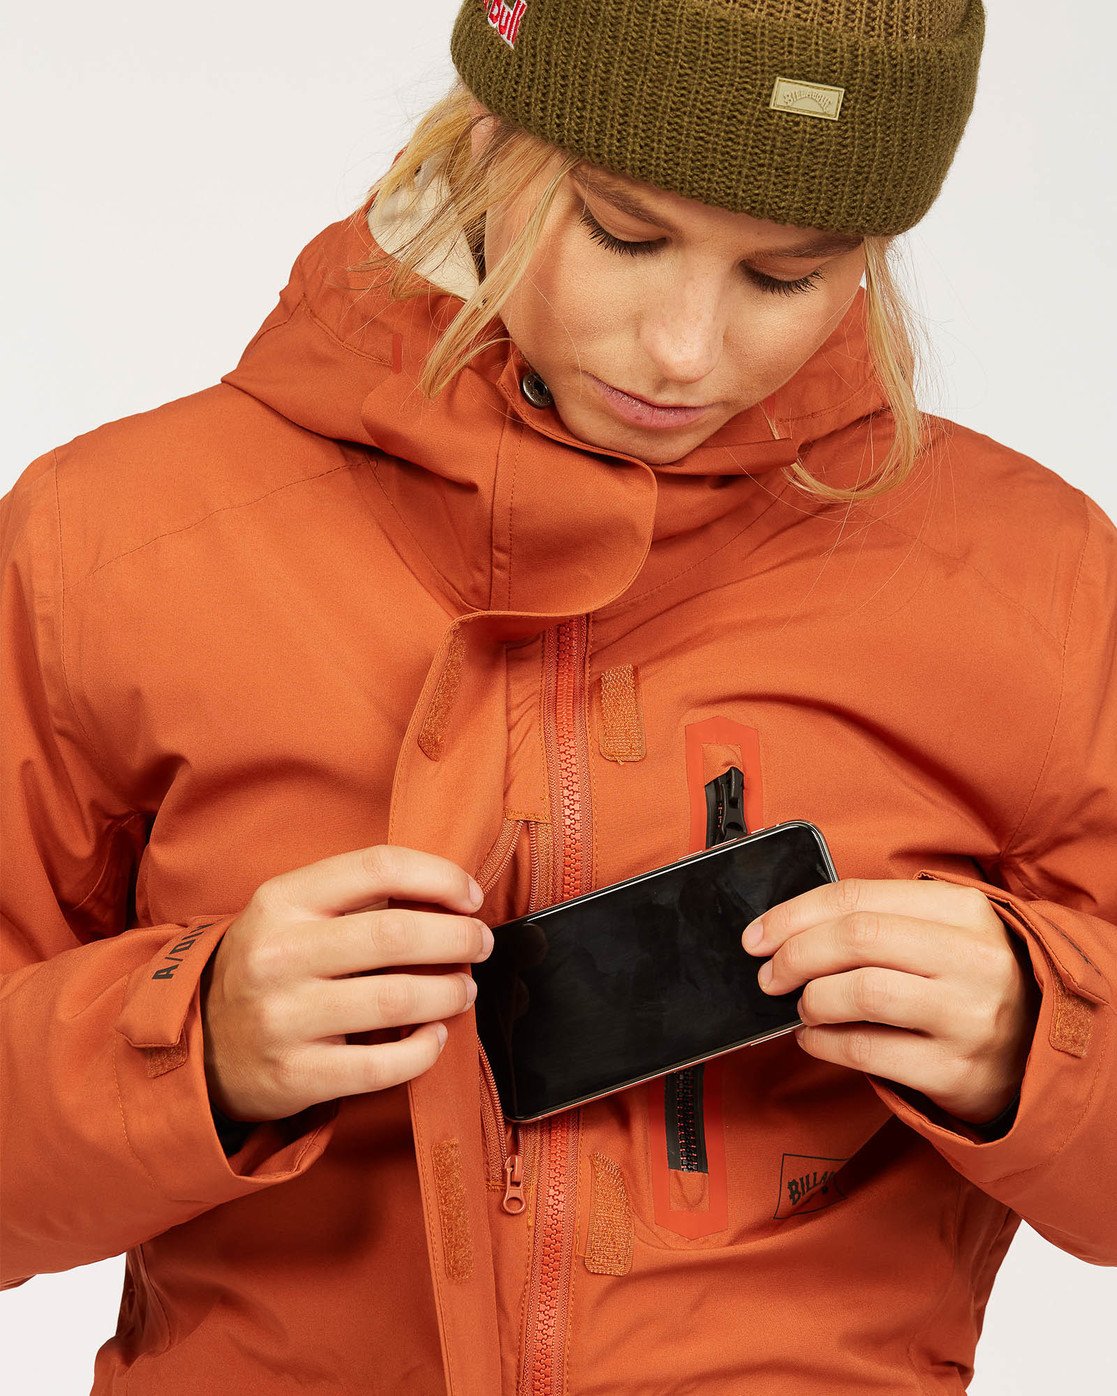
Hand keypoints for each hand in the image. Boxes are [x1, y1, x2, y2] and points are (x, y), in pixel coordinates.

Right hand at [201, 845, 492, 1121]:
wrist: (200, 1045)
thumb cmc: (271, 967)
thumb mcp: (291, 913)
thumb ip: (356, 897)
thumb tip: (448, 895)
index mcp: (282, 901)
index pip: (377, 867)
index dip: (439, 876)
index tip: (471, 897)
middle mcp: (279, 955)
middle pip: (395, 934)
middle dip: (457, 937)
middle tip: (480, 944)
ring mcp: (284, 1018)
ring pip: (396, 1000)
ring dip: (448, 993)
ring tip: (463, 990)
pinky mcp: (295, 1075)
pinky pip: (381, 1065)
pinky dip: (423, 1050)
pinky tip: (435, 1038)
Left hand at [742, 878, 1041, 1124]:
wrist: (1038, 1055)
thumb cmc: (970, 985)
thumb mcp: (944, 934)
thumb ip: (881, 920)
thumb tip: (789, 929)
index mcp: (964, 911)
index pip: (858, 897)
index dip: (794, 914)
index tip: (758, 935)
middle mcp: (972, 959)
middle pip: (856, 938)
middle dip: (795, 955)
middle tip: (769, 974)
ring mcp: (969, 1016)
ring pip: (859, 992)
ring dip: (812, 1000)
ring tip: (804, 1007)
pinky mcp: (957, 1071)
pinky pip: (866, 1051)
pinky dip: (823, 1043)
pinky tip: (814, 1039)